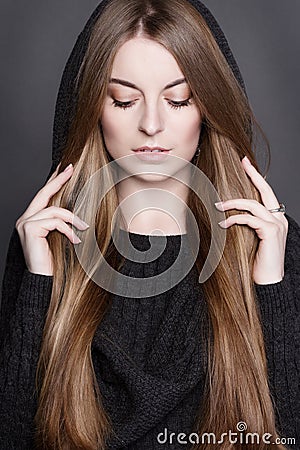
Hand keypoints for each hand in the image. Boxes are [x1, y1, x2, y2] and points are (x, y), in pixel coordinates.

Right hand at [15, 163, 88, 275]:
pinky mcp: (30, 229)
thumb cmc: (53, 260)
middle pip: (43, 193)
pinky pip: (54, 222)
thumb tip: (79, 208)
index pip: (43, 195)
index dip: (54, 180)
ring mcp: (25, 223)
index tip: (65, 168)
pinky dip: (68, 229)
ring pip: (53, 210)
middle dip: (58, 180)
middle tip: (71, 169)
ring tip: (83, 228)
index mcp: (31, 219)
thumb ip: (63, 221)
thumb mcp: (60, 236)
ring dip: (72, 218)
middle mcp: (25, 219)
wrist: (43, 278)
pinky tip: (75, 240)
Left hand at [215, 156, 288, 284]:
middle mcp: (279, 219)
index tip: (246, 163)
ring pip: (254, 204)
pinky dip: (235, 219)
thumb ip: (246, 224)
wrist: (268, 282)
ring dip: (233, 203)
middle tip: (242, 162)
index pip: (266, 193)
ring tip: (217, 206)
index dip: (257, 177)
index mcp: (275, 219)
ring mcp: (277, 225)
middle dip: (254, 174)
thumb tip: (227, 214)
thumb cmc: (257, 263)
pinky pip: (250, 219)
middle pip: (266, 190)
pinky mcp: (271, 233)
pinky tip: (223, 225)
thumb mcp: (250, 239)